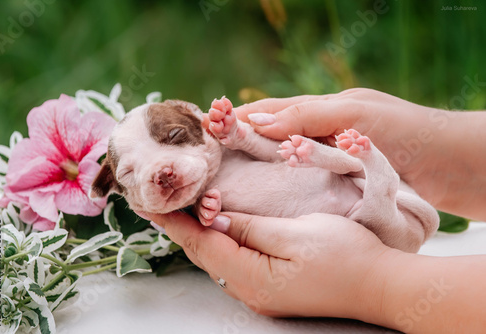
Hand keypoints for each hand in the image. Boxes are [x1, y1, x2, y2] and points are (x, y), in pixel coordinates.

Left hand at [149, 210, 388, 318]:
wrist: (382, 285)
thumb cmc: (345, 256)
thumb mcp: (296, 233)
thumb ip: (250, 227)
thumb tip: (215, 217)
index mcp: (251, 276)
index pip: (200, 244)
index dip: (173, 222)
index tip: (149, 203)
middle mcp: (250, 289)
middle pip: (204, 253)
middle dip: (180, 226)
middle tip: (160, 201)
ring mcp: (261, 291)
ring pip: (217, 258)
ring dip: (198, 233)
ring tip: (181, 209)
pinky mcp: (272, 286)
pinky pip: (234, 261)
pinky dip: (219, 241)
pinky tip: (217, 226)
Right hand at [232, 88, 456, 211]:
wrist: (449, 167)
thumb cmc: (405, 132)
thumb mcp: (353, 114)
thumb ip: (306, 115)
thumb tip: (257, 121)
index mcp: (324, 109)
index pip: (272, 111)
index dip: (242, 118)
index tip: (210, 127)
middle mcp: (322, 133)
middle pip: (272, 136)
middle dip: (241, 142)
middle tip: (210, 155)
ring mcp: (329, 158)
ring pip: (284, 161)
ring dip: (257, 166)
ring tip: (225, 176)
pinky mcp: (338, 183)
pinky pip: (302, 181)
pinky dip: (281, 184)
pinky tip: (263, 193)